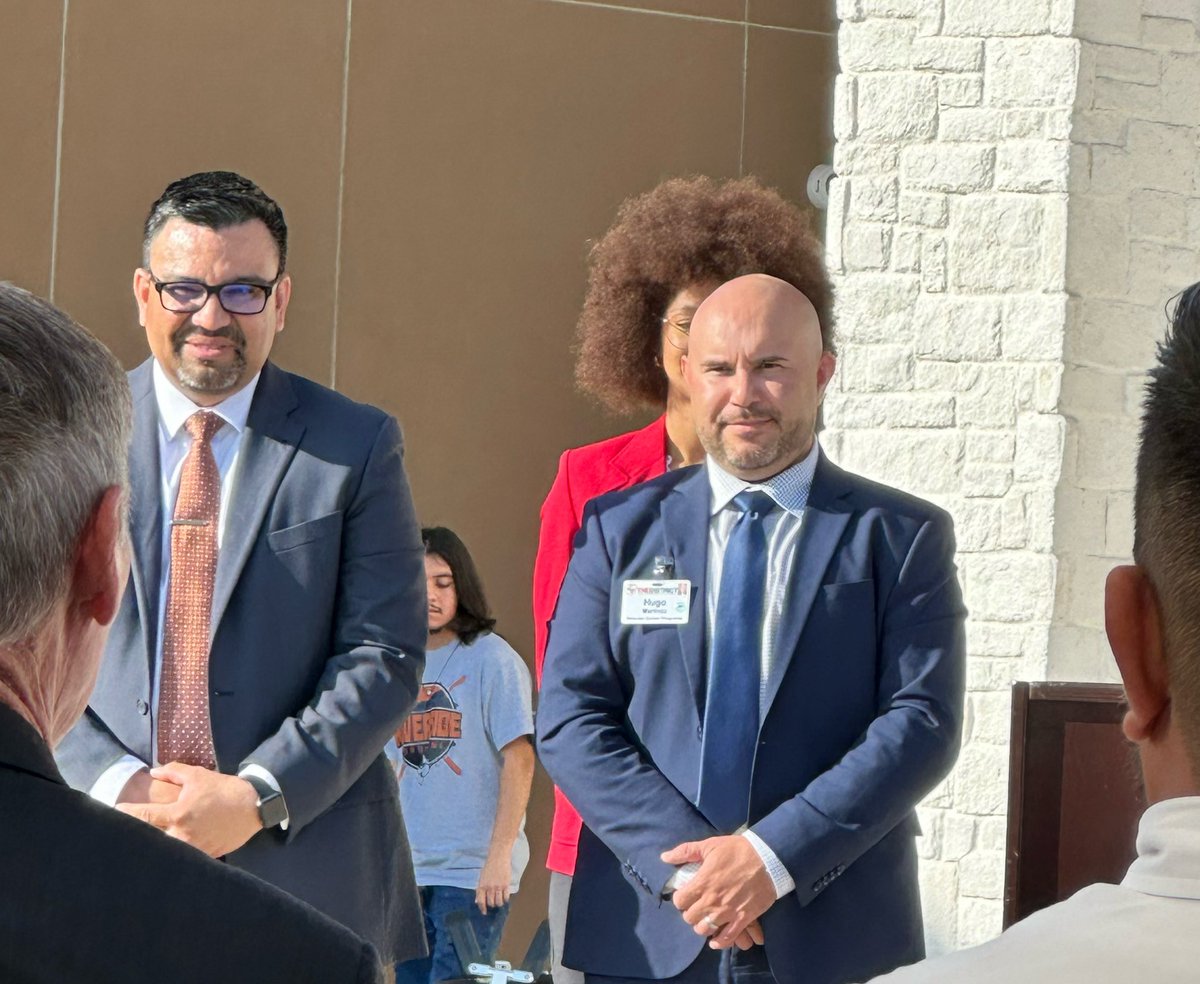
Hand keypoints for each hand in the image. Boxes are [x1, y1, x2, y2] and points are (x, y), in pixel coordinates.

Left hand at [115, 762, 262, 857]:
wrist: (253, 805)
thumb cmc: (223, 789)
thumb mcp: (198, 775)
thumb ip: (173, 772)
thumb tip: (153, 772)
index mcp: (178, 814)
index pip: (144, 817)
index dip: (125, 814)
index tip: (113, 813)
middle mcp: (182, 834)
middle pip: (151, 841)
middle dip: (137, 838)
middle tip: (124, 835)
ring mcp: (194, 848)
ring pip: (167, 852)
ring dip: (157, 848)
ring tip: (143, 849)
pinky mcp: (206, 855)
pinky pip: (185, 858)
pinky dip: (177, 855)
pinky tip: (170, 856)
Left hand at [476, 852, 510, 913]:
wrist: (498, 856)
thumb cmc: (489, 866)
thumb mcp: (482, 877)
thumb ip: (480, 889)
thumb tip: (478, 901)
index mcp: (481, 885)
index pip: (481, 901)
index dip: (482, 908)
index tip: (484, 912)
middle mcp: (489, 887)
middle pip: (490, 903)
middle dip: (492, 905)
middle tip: (494, 903)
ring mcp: (498, 887)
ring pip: (498, 902)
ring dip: (499, 903)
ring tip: (499, 901)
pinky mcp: (506, 885)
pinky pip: (506, 897)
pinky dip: (505, 899)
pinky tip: (505, 897)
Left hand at [661, 835, 775, 949]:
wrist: (768, 858)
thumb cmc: (738, 850)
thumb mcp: (710, 845)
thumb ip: (685, 851)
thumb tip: (664, 857)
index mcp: (702, 882)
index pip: (680, 901)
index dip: (680, 899)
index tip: (685, 895)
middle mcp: (712, 900)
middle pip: (690, 918)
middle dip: (690, 912)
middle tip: (696, 907)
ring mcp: (727, 912)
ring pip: (704, 930)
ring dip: (703, 926)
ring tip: (706, 919)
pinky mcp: (742, 918)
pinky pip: (727, 938)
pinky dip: (719, 942)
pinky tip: (715, 939)